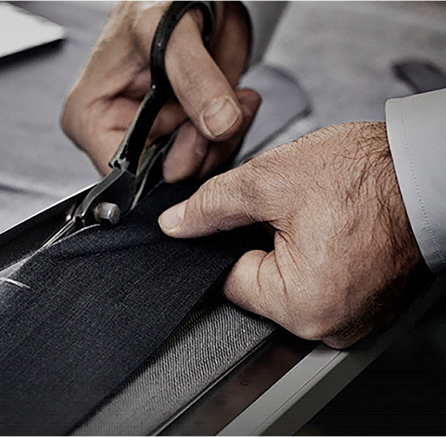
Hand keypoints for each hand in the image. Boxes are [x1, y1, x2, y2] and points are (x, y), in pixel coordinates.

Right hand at [61, 1, 259, 181]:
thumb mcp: (166, 29)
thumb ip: (192, 77)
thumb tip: (216, 123)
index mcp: (91, 115)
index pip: (121, 175)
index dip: (164, 167)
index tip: (195, 140)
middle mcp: (120, 129)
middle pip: (162, 174)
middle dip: (201, 148)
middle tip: (221, 113)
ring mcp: (155, 131)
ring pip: (194, 165)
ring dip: (223, 137)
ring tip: (232, 97)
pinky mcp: (183, 127)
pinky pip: (213, 148)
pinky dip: (234, 127)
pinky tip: (237, 100)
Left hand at [158, 122, 422, 347]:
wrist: (426, 170)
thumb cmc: (366, 175)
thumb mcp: (269, 180)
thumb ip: (211, 206)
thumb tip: (176, 225)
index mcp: (302, 305)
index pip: (228, 279)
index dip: (225, 241)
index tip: (243, 217)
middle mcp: (329, 325)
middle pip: (257, 285)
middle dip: (259, 244)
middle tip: (288, 211)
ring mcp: (350, 318)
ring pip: (287, 284)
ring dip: (287, 250)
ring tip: (314, 219)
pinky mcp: (363, 304)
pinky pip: (317, 285)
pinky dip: (313, 258)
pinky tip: (328, 230)